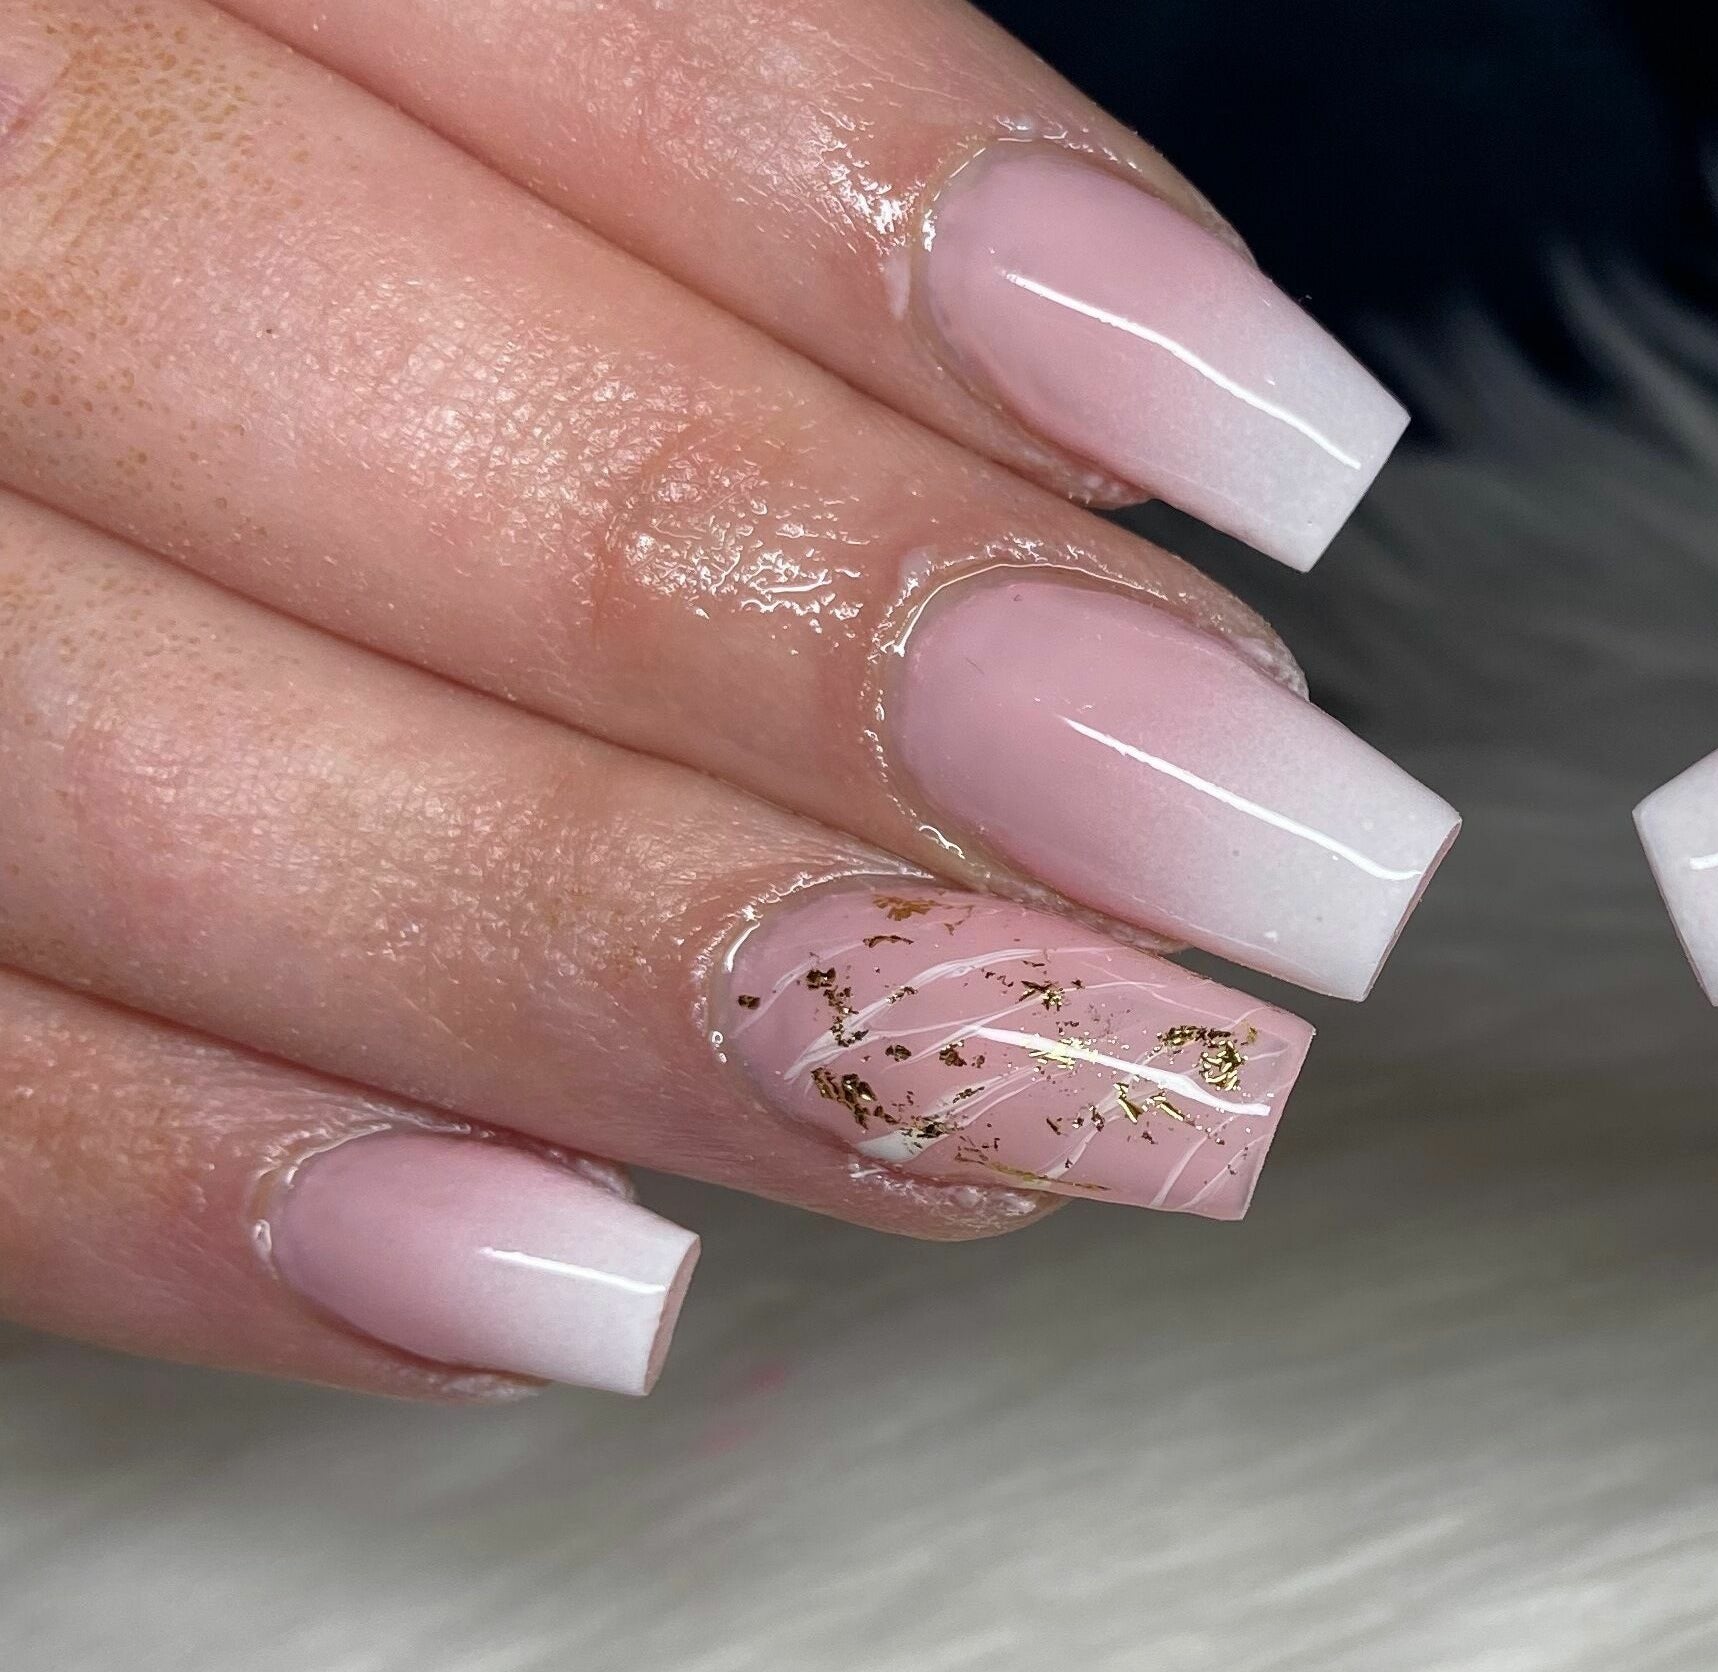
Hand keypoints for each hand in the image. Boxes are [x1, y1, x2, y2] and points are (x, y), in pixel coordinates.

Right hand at [0, 0, 1451, 1396]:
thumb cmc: (293, 169)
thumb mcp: (456, 36)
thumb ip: (705, 129)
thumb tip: (1085, 428)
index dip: (868, 205)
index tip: (1259, 431)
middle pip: (277, 357)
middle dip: (808, 618)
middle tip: (1237, 830)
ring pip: (107, 763)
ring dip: (614, 961)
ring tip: (1024, 1083)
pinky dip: (220, 1199)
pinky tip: (581, 1282)